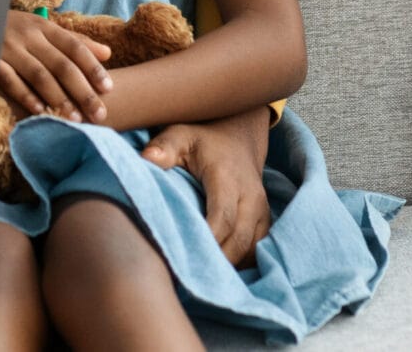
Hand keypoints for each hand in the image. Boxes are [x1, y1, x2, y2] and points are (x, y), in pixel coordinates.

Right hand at [0, 10, 112, 124]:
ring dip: (59, 98)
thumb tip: (107, 53)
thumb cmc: (14, 29)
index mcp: (43, 27)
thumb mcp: (42, 29)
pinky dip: (26, 96)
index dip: (92, 68)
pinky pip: (11, 81)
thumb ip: (74, 41)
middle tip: (99, 114)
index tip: (109, 89)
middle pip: (61, 64)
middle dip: (82, 91)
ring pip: (39, 75)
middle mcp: (27, 36)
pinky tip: (41, 111)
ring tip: (75, 119)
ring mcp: (8, 48)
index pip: (74, 47)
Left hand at [140, 105, 272, 265]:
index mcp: (227, 178)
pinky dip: (240, 263)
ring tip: (200, 278)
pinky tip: (218, 271)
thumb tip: (146, 159)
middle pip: (239, 240)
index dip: (207, 241)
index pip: (223, 218)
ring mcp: (262, 210)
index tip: (184, 256)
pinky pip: (258, 249)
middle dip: (217, 262)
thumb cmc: (202, 137)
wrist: (238, 135)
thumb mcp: (179, 134)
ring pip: (252, 249)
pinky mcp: (265, 220)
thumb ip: (163, 147)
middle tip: (188, 278)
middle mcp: (250, 197)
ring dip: (229, 266)